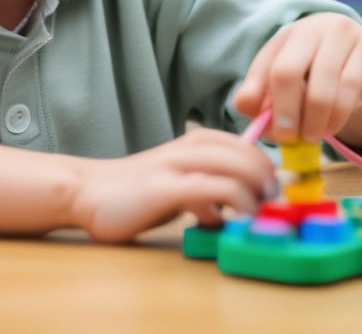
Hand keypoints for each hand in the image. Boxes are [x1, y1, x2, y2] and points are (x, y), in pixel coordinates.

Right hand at [71, 127, 275, 242]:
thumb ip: (210, 183)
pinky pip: (216, 189)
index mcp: (195, 141)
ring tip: (256, 212)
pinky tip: (230, 220)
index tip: (273, 192)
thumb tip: (245, 202)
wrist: (89, 191)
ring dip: (256, 190)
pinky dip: (235, 203)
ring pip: (236, 166)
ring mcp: (178, 166)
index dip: (267, 166)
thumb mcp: (180, 180)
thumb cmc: (137, 192)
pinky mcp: (167, 188)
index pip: (245, 145)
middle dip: (268, 178)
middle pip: (247, 153)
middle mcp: (189, 147)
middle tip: (272, 203)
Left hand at [233, 12, 361, 143]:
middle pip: (287, 73)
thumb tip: (243, 106)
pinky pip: (349, 91)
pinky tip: (332, 127)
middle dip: (285, 113)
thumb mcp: (286, 73)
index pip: (265, 67)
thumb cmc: (315, 67)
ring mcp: (342, 36)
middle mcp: (312, 29)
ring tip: (311, 136)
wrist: (360, 52)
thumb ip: (262, 91)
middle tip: (288, 138)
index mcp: (286, 34)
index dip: (260, 101)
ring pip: (321, 89)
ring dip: (314, 122)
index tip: (266, 129)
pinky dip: (337, 116)